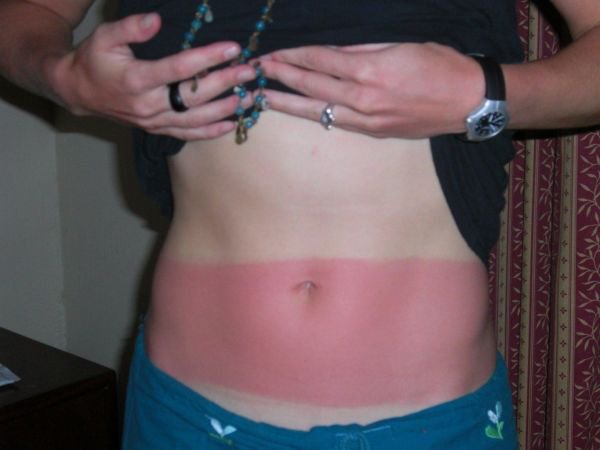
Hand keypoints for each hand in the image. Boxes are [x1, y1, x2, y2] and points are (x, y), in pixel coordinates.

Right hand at [47, 13, 255, 139]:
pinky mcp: (158, 129)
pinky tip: (231, 124)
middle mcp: (149, 105)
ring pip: (196, 119)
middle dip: (226, 82)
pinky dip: (211, 132)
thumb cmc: (94, 61)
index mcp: (137, 80)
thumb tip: (157, 19)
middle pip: (195, 96)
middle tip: (250, 72)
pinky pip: (188, 134)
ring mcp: (155, 121)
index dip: (208, 58)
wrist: (79, 93)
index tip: (232, 48)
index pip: (179, 68)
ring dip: (226, 109)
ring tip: (251, 98)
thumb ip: (131, 28)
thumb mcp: (105, 37)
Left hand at [259, 43, 484, 138]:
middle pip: (313, 86)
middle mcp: (364, 98)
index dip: (294, 56)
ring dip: (288, 104)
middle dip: (282, 78)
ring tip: (263, 100)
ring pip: (319, 111)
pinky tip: (302, 111)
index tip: (274, 54)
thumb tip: (333, 53)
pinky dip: (317, 115)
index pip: (321, 61)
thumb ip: (363, 50)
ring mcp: (368, 120)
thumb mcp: (402, 45)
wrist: (469, 101)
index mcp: (371, 70)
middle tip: (257, 73)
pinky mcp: (375, 133)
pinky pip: (339, 122)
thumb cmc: (442, 65)